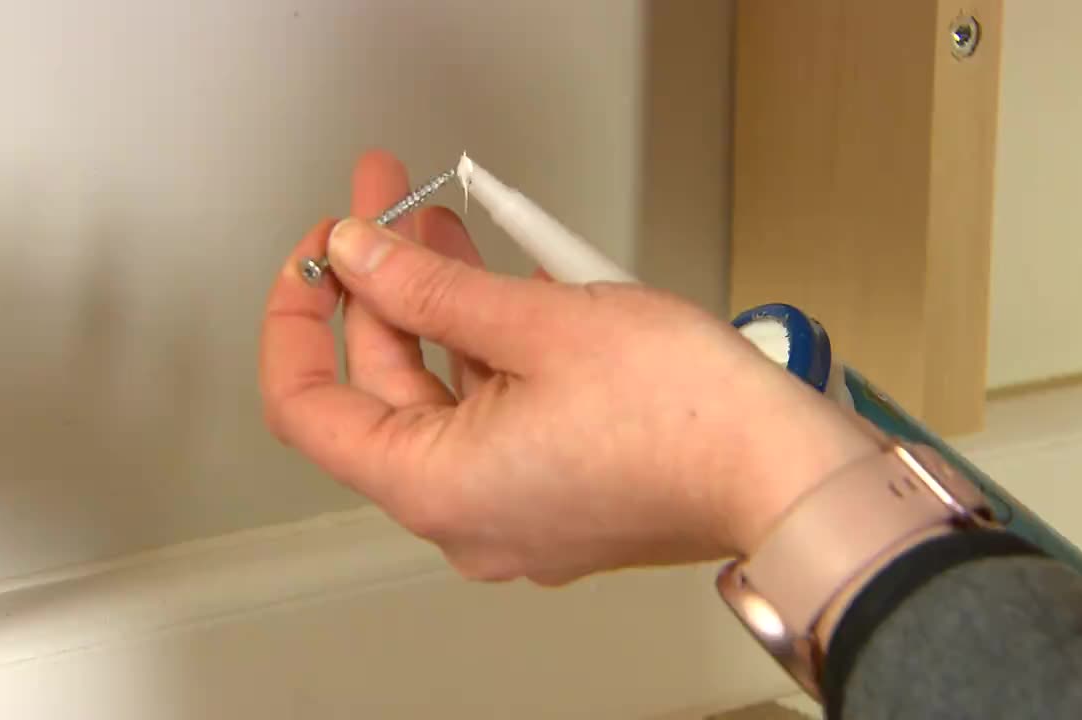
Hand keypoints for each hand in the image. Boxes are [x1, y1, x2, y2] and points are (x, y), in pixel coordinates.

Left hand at [259, 151, 878, 584]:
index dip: (297, 320)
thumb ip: (429, 287)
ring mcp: (511, 509)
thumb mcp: (538, 323)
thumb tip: (359, 257)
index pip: (306, 407)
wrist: (784, 472)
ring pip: (445, 397)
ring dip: (440, 310)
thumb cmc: (687, 420)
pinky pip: (494, 416)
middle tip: (387, 205)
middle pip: (383, 389)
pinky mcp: (554, 493)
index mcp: (436, 487)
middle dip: (383, 288)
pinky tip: (503, 285)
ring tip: (443, 227)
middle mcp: (463, 516)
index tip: (316, 258)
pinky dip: (488, 352)